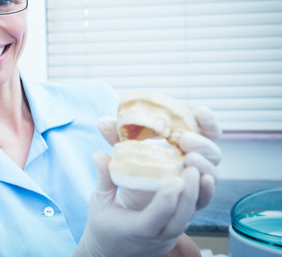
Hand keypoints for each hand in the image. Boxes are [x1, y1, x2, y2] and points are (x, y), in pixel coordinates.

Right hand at [74, 152, 192, 256]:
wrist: (113, 250)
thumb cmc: (104, 224)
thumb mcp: (99, 201)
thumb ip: (103, 178)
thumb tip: (99, 154)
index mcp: (134, 229)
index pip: (153, 220)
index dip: (165, 202)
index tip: (175, 180)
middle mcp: (156, 235)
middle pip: (179, 220)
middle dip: (189, 195)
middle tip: (193, 169)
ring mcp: (170, 234)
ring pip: (190, 218)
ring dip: (200, 196)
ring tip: (203, 173)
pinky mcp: (177, 228)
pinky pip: (191, 214)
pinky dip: (200, 198)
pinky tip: (205, 179)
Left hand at [97, 105, 221, 209]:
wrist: (124, 202)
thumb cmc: (130, 169)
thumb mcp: (122, 150)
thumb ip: (115, 136)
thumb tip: (101, 121)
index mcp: (183, 144)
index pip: (205, 130)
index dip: (207, 120)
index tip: (199, 110)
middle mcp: (193, 162)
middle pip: (212, 151)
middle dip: (202, 142)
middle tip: (184, 139)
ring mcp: (193, 183)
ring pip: (211, 173)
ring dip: (204, 164)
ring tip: (188, 158)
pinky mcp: (189, 203)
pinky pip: (204, 197)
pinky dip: (206, 189)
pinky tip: (201, 180)